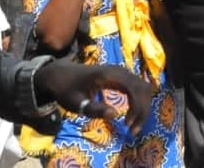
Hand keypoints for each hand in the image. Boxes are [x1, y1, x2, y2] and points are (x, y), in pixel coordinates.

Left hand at [34, 60, 155, 135]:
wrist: (60, 74)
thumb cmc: (66, 89)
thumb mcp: (76, 103)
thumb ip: (94, 109)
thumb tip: (115, 115)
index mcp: (109, 75)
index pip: (134, 89)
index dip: (136, 108)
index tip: (127, 125)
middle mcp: (120, 71)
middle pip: (143, 88)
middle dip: (143, 110)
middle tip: (133, 131)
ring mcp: (122, 72)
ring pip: (143, 88)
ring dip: (143, 106)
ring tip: (133, 125)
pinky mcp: (122, 77)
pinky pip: (138, 87)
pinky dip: (139, 102)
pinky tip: (131, 115)